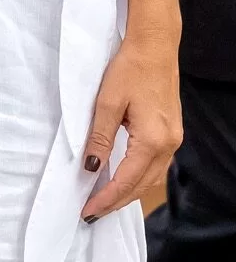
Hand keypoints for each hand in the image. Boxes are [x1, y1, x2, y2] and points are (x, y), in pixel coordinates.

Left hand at [81, 29, 181, 222]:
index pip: (127, 181)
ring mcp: (173, 140)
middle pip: (142, 185)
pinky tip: (124, 179)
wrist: (154, 48)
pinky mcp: (171, 132)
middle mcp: (168, 145)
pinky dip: (138, 177)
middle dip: (117, 201)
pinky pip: (156, 165)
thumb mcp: (107, 103)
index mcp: (152, 140)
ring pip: (151, 178)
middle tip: (92, 212)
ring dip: (129, 192)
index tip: (87, 211)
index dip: (106, 198)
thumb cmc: (129, 70)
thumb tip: (90, 167)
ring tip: (104, 201)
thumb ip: (100, 138)